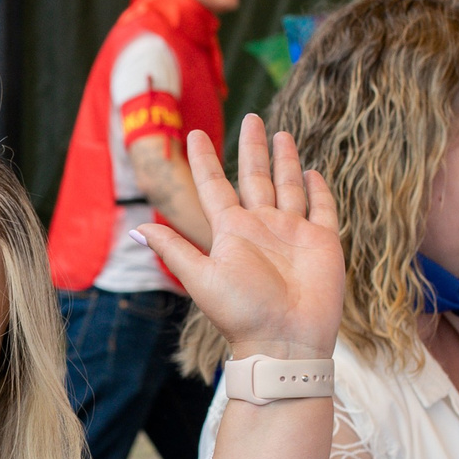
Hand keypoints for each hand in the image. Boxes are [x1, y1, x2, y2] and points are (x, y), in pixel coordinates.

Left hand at [138, 116, 343, 359]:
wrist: (284, 341)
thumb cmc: (241, 312)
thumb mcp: (201, 278)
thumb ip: (174, 250)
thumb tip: (136, 231)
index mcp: (231, 232)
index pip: (214, 186)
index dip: (204, 160)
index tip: (193, 133)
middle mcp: (261, 227)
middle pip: (255, 177)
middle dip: (253, 148)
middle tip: (252, 117)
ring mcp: (292, 233)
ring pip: (288, 186)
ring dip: (285, 161)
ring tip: (281, 133)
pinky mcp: (322, 242)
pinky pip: (321, 209)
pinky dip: (317, 190)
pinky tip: (312, 172)